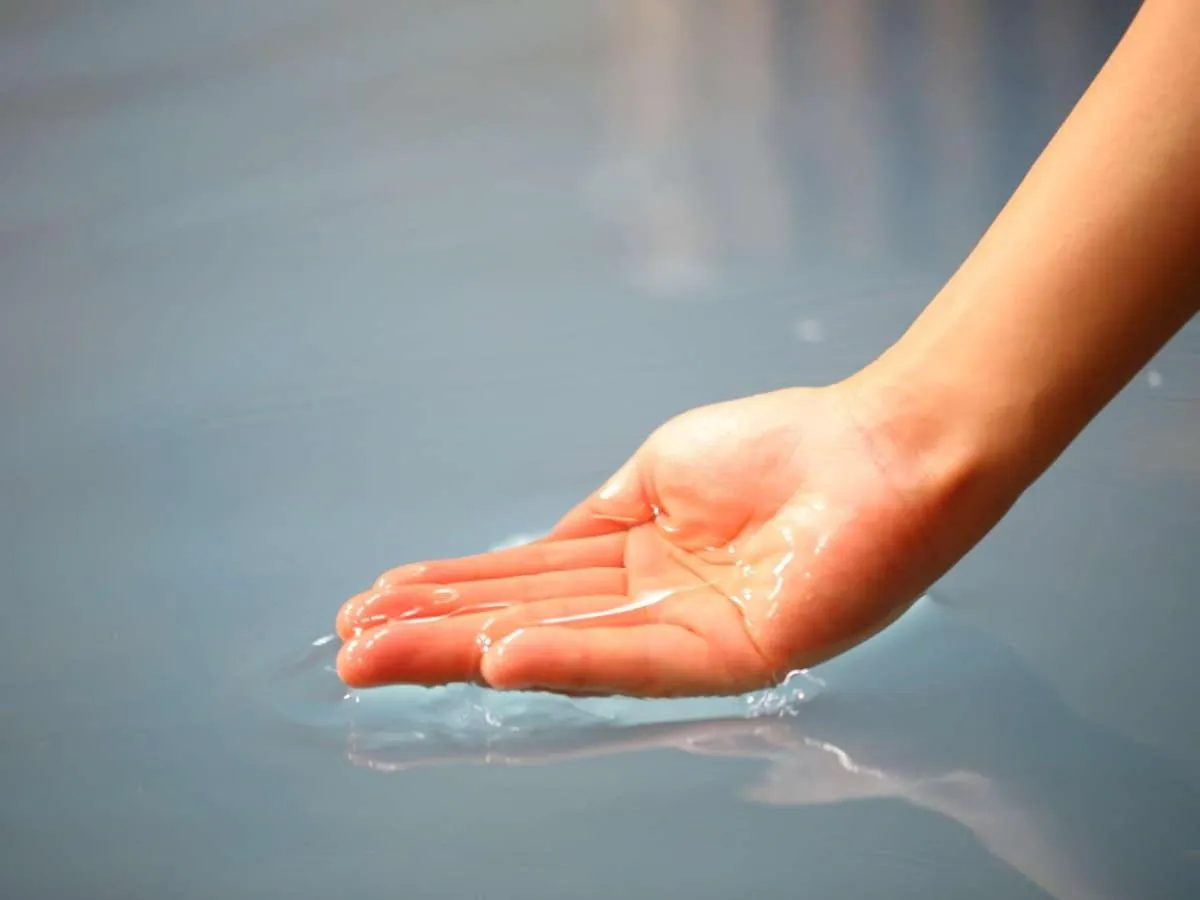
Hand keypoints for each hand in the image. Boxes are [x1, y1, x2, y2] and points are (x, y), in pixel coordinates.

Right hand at [335, 381, 992, 696]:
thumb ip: (597, 519)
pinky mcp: (735, 656)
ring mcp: (686, 637)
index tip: (373, 596)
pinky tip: (497, 661)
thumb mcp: (657, 471)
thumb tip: (537, 551)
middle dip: (432, 635)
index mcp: (630, 563)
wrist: (881, 452)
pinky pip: (636, 659)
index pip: (523, 583)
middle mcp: (648, 609)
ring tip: (382, 660)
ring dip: (468, 655)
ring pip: (561, 649)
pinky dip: (565, 659)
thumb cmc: (780, 448)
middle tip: (347, 649)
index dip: (448, 589)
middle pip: (524, 621)